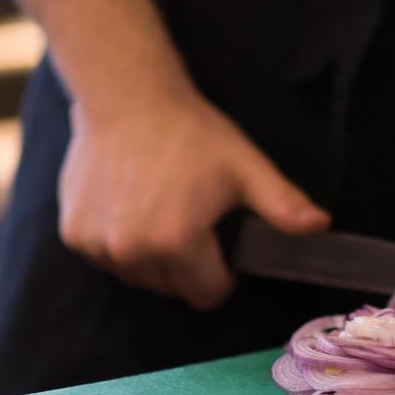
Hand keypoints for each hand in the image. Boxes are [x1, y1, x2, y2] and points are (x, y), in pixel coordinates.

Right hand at [58, 90, 328, 308]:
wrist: (125, 98)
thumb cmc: (191, 133)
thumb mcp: (245, 167)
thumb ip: (282, 204)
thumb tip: (321, 226)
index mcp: (176, 243)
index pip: (207, 296)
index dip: (221, 275)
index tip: (219, 242)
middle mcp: (131, 253)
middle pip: (172, 290)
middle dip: (187, 266)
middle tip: (189, 218)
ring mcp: (97, 246)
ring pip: (139, 278)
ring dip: (152, 258)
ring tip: (158, 210)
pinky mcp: (74, 234)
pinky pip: (107, 259)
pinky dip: (119, 243)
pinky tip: (129, 205)